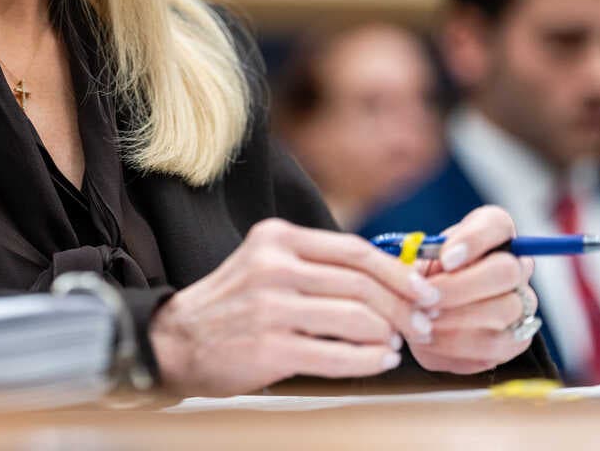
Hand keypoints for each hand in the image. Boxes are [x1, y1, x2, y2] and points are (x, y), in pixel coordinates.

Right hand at [147, 218, 443, 395]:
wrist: (176, 341)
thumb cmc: (233, 306)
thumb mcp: (267, 264)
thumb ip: (318, 265)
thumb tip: (390, 278)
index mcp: (277, 238)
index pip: (356, 250)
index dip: (399, 273)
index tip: (423, 291)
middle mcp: (274, 266)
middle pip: (362, 284)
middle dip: (404, 307)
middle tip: (422, 324)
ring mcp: (271, 307)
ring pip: (356, 318)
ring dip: (389, 334)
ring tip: (397, 345)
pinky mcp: (271, 347)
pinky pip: (338, 354)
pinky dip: (369, 360)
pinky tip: (379, 361)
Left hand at [406, 205, 539, 374]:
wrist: (425, 315)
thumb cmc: (423, 278)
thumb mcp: (415, 259)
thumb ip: (420, 257)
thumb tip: (428, 269)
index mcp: (492, 234)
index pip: (496, 223)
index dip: (473, 240)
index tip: (445, 258)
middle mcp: (517, 267)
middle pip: (506, 270)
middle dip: (458, 287)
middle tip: (424, 297)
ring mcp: (521, 305)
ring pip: (503, 311)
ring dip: (455, 319)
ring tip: (421, 320)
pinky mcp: (514, 342)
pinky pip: (493, 346)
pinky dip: (455, 345)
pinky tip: (428, 340)